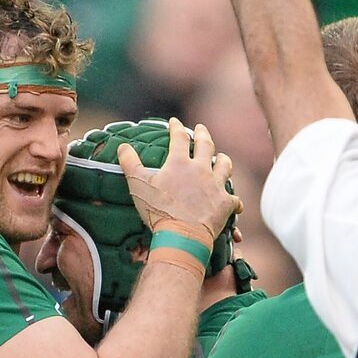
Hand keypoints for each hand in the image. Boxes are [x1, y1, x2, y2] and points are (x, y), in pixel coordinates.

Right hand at [117, 117, 242, 248]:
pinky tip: (234, 202)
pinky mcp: (225, 204)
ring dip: (224, 161)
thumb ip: (130, 163)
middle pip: (206, 145)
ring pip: (225, 166)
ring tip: (222, 159)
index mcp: (179, 163)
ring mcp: (216, 185)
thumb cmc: (158, 210)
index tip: (174, 122)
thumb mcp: (138, 185)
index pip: (179, 138)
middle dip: (203, 135)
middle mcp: (201, 169)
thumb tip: (123, 146)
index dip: (176, 128)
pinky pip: (234, 200)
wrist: (182, 235)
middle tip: (201, 129)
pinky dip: (234, 201)